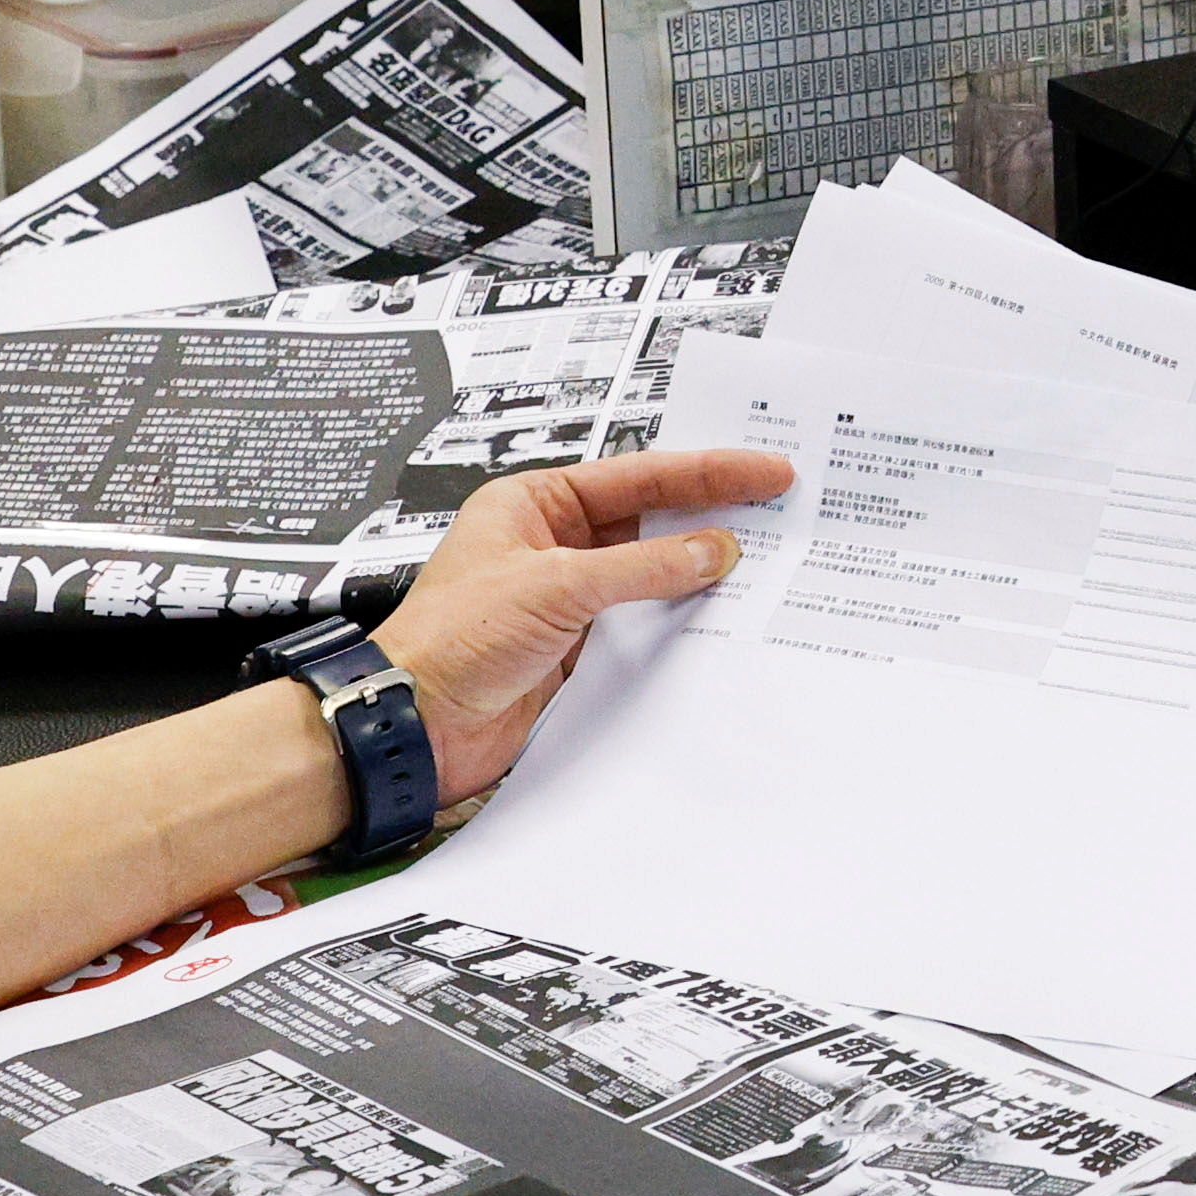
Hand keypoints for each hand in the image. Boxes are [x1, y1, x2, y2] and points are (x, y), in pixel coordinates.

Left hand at [365, 444, 795, 808]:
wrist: (415, 725)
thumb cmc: (448, 642)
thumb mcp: (554, 588)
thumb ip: (641, 569)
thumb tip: (711, 550)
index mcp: (533, 505)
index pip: (637, 477)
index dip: (707, 472)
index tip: (765, 470)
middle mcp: (552, 545)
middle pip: (649, 519)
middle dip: (713, 515)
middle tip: (780, 507)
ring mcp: (566, 598)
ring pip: (650, 574)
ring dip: (700, 572)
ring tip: (767, 560)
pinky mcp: (576, 649)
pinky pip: (641, 625)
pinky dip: (680, 622)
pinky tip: (720, 619)